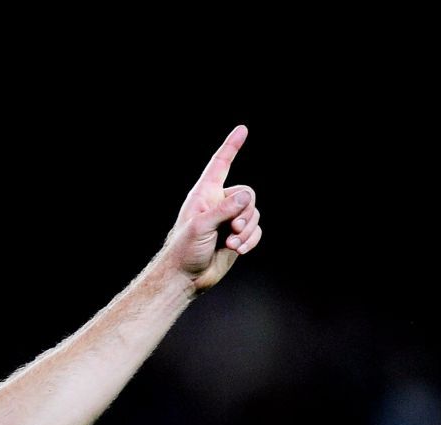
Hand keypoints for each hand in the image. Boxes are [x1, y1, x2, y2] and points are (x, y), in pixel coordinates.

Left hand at [162, 124, 263, 291]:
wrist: (185, 277)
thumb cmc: (184, 250)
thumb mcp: (201, 226)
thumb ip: (224, 209)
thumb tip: (246, 196)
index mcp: (204, 195)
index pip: (220, 164)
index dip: (231, 146)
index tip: (242, 130)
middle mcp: (218, 203)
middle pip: (247, 194)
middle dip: (245, 212)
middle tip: (232, 229)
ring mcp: (229, 219)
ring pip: (254, 213)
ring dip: (247, 230)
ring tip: (232, 243)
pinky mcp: (237, 235)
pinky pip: (256, 231)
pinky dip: (251, 240)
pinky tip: (238, 249)